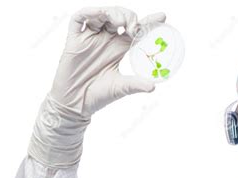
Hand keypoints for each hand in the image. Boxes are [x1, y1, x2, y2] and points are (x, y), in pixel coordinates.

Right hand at [51, 7, 165, 116]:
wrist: (75, 104)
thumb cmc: (98, 96)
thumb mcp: (120, 88)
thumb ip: (136, 84)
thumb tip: (153, 86)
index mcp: (118, 49)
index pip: (135, 30)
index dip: (148, 22)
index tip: (162, 17)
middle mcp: (105, 40)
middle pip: (120, 18)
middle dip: (129, 17)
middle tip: (135, 27)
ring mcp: (90, 39)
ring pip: (102, 14)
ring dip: (113, 12)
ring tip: (121, 22)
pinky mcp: (74, 40)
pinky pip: (79, 19)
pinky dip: (90, 12)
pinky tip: (101, 15)